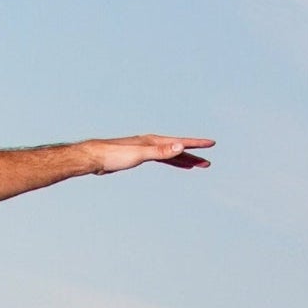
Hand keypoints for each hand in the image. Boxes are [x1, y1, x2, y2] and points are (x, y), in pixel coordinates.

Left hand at [79, 135, 213, 173]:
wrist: (95, 157)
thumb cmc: (115, 155)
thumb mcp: (140, 154)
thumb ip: (161, 151)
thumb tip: (180, 146)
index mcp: (154, 141)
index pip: (181, 142)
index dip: (197, 144)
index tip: (211, 143)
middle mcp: (152, 143)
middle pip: (178, 149)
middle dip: (194, 155)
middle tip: (208, 163)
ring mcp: (146, 149)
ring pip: (170, 155)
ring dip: (183, 160)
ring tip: (196, 166)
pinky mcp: (139, 157)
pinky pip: (161, 159)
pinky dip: (170, 162)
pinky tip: (173, 164)